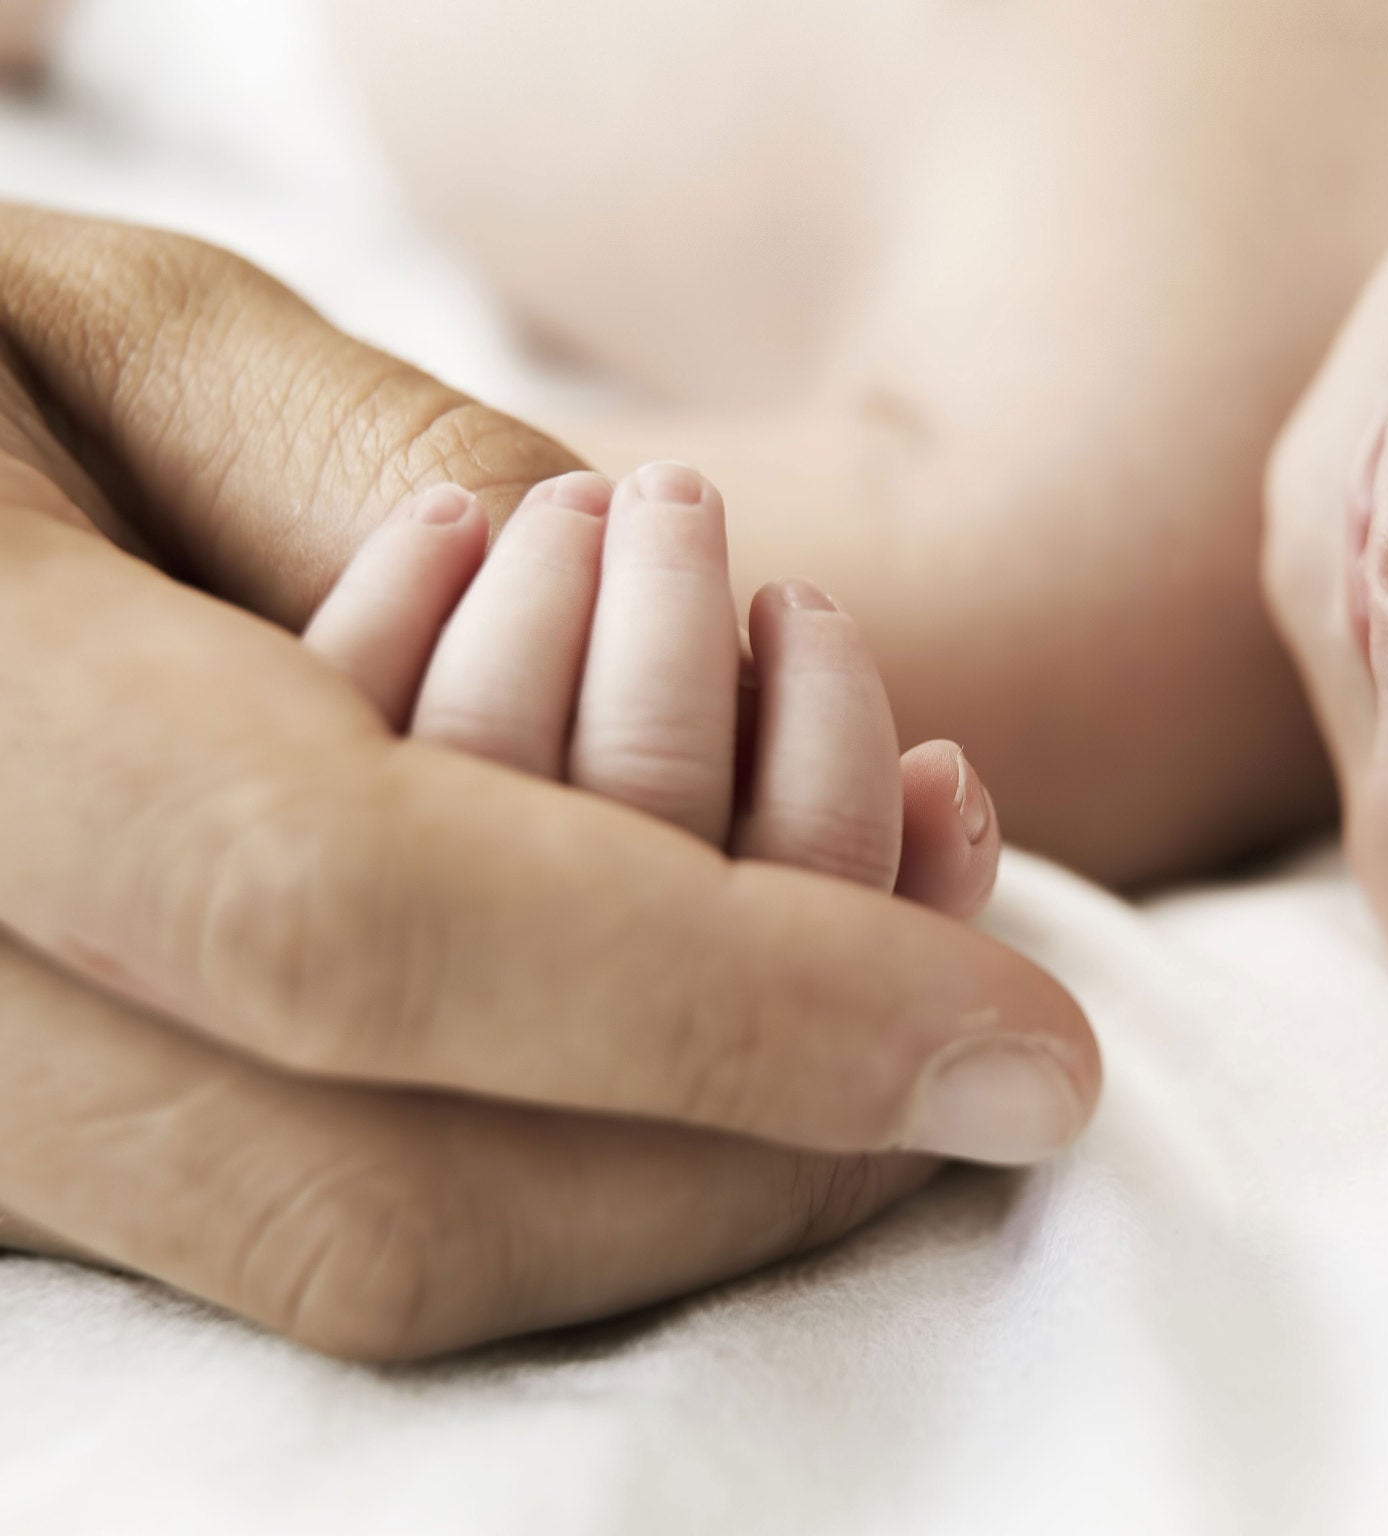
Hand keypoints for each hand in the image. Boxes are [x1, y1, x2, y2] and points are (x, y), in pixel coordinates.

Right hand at [0, 206, 1095, 1358]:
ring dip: (698, 1143)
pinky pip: (324, 1225)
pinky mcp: (26, 1172)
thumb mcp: (123, 343)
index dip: (734, 1002)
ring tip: (880, 889)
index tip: (1030, 1047)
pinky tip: (720, 963)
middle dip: (755, 1133)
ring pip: (368, 1261)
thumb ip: (412, 478)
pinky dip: (571, 1144)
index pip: (361, 920)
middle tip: (976, 978)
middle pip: (392, 1199)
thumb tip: (729, 680)